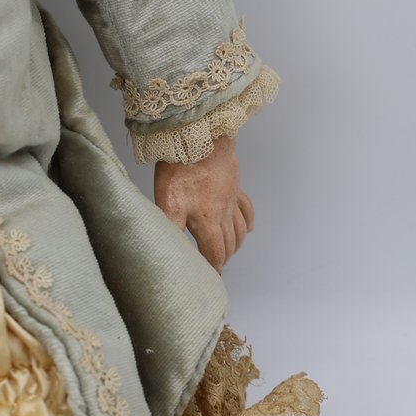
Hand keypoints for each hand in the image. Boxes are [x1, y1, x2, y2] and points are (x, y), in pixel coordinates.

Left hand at [153, 136, 253, 273]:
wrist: (201, 138)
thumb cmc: (180, 169)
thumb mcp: (168, 202)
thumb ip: (170, 229)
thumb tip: (170, 252)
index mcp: (207, 222)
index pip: (214, 253)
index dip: (213, 268)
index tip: (211, 278)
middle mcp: (223, 214)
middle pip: (229, 244)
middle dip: (223, 258)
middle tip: (215, 267)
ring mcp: (231, 200)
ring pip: (240, 230)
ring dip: (236, 245)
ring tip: (228, 253)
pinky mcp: (234, 186)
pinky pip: (247, 208)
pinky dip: (248, 222)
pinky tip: (247, 228)